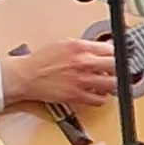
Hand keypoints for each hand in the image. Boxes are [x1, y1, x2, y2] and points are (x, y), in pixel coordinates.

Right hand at [0, 38, 120, 112]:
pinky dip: (101, 98)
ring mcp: (82, 80)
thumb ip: (84, 46)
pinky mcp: (77, 95)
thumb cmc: (40, 61)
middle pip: (116, 66)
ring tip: (107, 83)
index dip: (117, 54)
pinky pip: (99, 100)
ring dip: (112, 84)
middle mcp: (83, 62)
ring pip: (112, 84)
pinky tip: (96, 94)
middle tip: (117, 71)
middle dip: (119, 69)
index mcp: (80, 47)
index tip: (118, 58)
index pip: (112, 49)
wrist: (25, 76)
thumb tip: (101, 48)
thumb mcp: (63, 44)